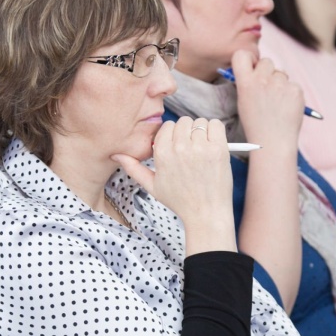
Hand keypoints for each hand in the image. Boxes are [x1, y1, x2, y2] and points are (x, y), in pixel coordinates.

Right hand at [112, 117, 235, 251]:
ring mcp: (200, 148)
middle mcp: (180, 148)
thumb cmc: (180, 201)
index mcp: (162, 153)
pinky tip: (213, 145)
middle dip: (187, 133)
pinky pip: (216, 125)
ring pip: (199, 123)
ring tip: (203, 150)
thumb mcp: (152, 186)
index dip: (173, 136)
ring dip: (202, 132)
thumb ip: (134, 168)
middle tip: (192, 150)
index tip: (178, 147)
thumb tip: (116, 155)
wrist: (206, 214)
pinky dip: (215, 131)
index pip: (167, 126)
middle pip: (183, 122)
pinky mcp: (218, 149)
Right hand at [232, 50, 304, 148]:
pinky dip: (291, 94)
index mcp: (245, 83)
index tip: (252, 66)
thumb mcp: (243, 102)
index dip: (249, 58)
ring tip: (277, 103)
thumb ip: (248, 83)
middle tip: (268, 89)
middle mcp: (262, 80)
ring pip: (282, 73)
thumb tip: (254, 69)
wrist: (274, 142)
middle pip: (267, 61)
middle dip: (268, 72)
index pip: (242, 55)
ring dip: (280, 83)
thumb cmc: (257, 125)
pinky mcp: (295, 90)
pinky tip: (287, 107)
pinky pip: (293, 84)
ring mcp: (280, 84)